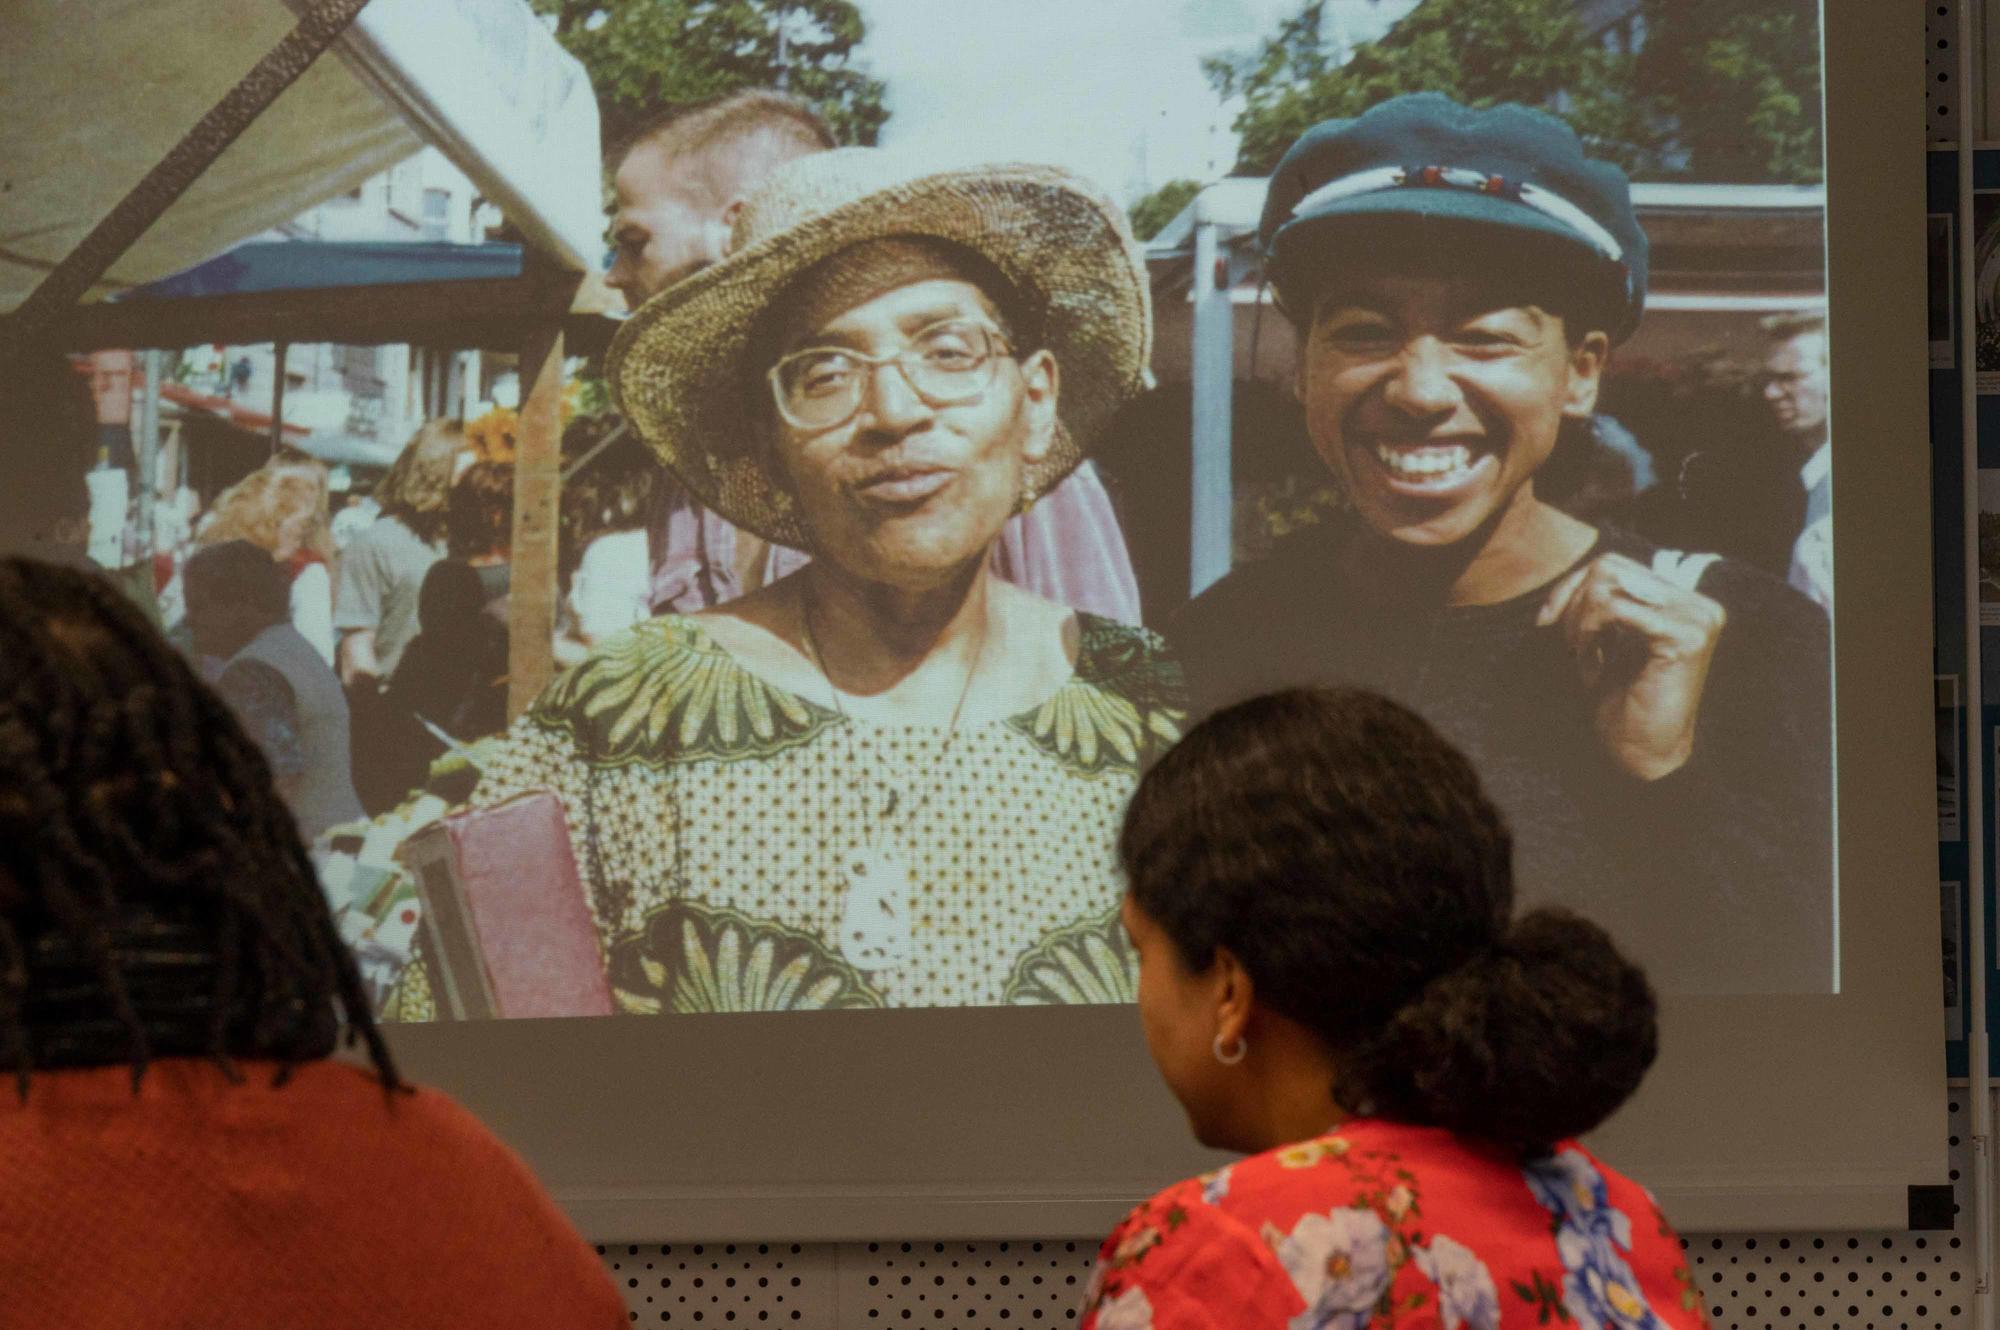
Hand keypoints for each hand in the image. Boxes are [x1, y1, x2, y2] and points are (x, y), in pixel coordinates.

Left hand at [1535, 553, 1726, 780]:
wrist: (1641, 755)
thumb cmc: (1621, 703)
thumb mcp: (1609, 642)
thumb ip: (1603, 604)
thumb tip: (1574, 577)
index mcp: (1683, 602)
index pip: (1615, 565)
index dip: (1571, 587)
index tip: (1545, 621)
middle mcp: (1698, 604)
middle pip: (1609, 567)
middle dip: (1570, 602)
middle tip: (1567, 646)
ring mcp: (1697, 617)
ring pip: (1608, 584)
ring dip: (1578, 623)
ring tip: (1581, 659)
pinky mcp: (1685, 636)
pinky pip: (1613, 608)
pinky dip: (1588, 634)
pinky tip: (1591, 668)